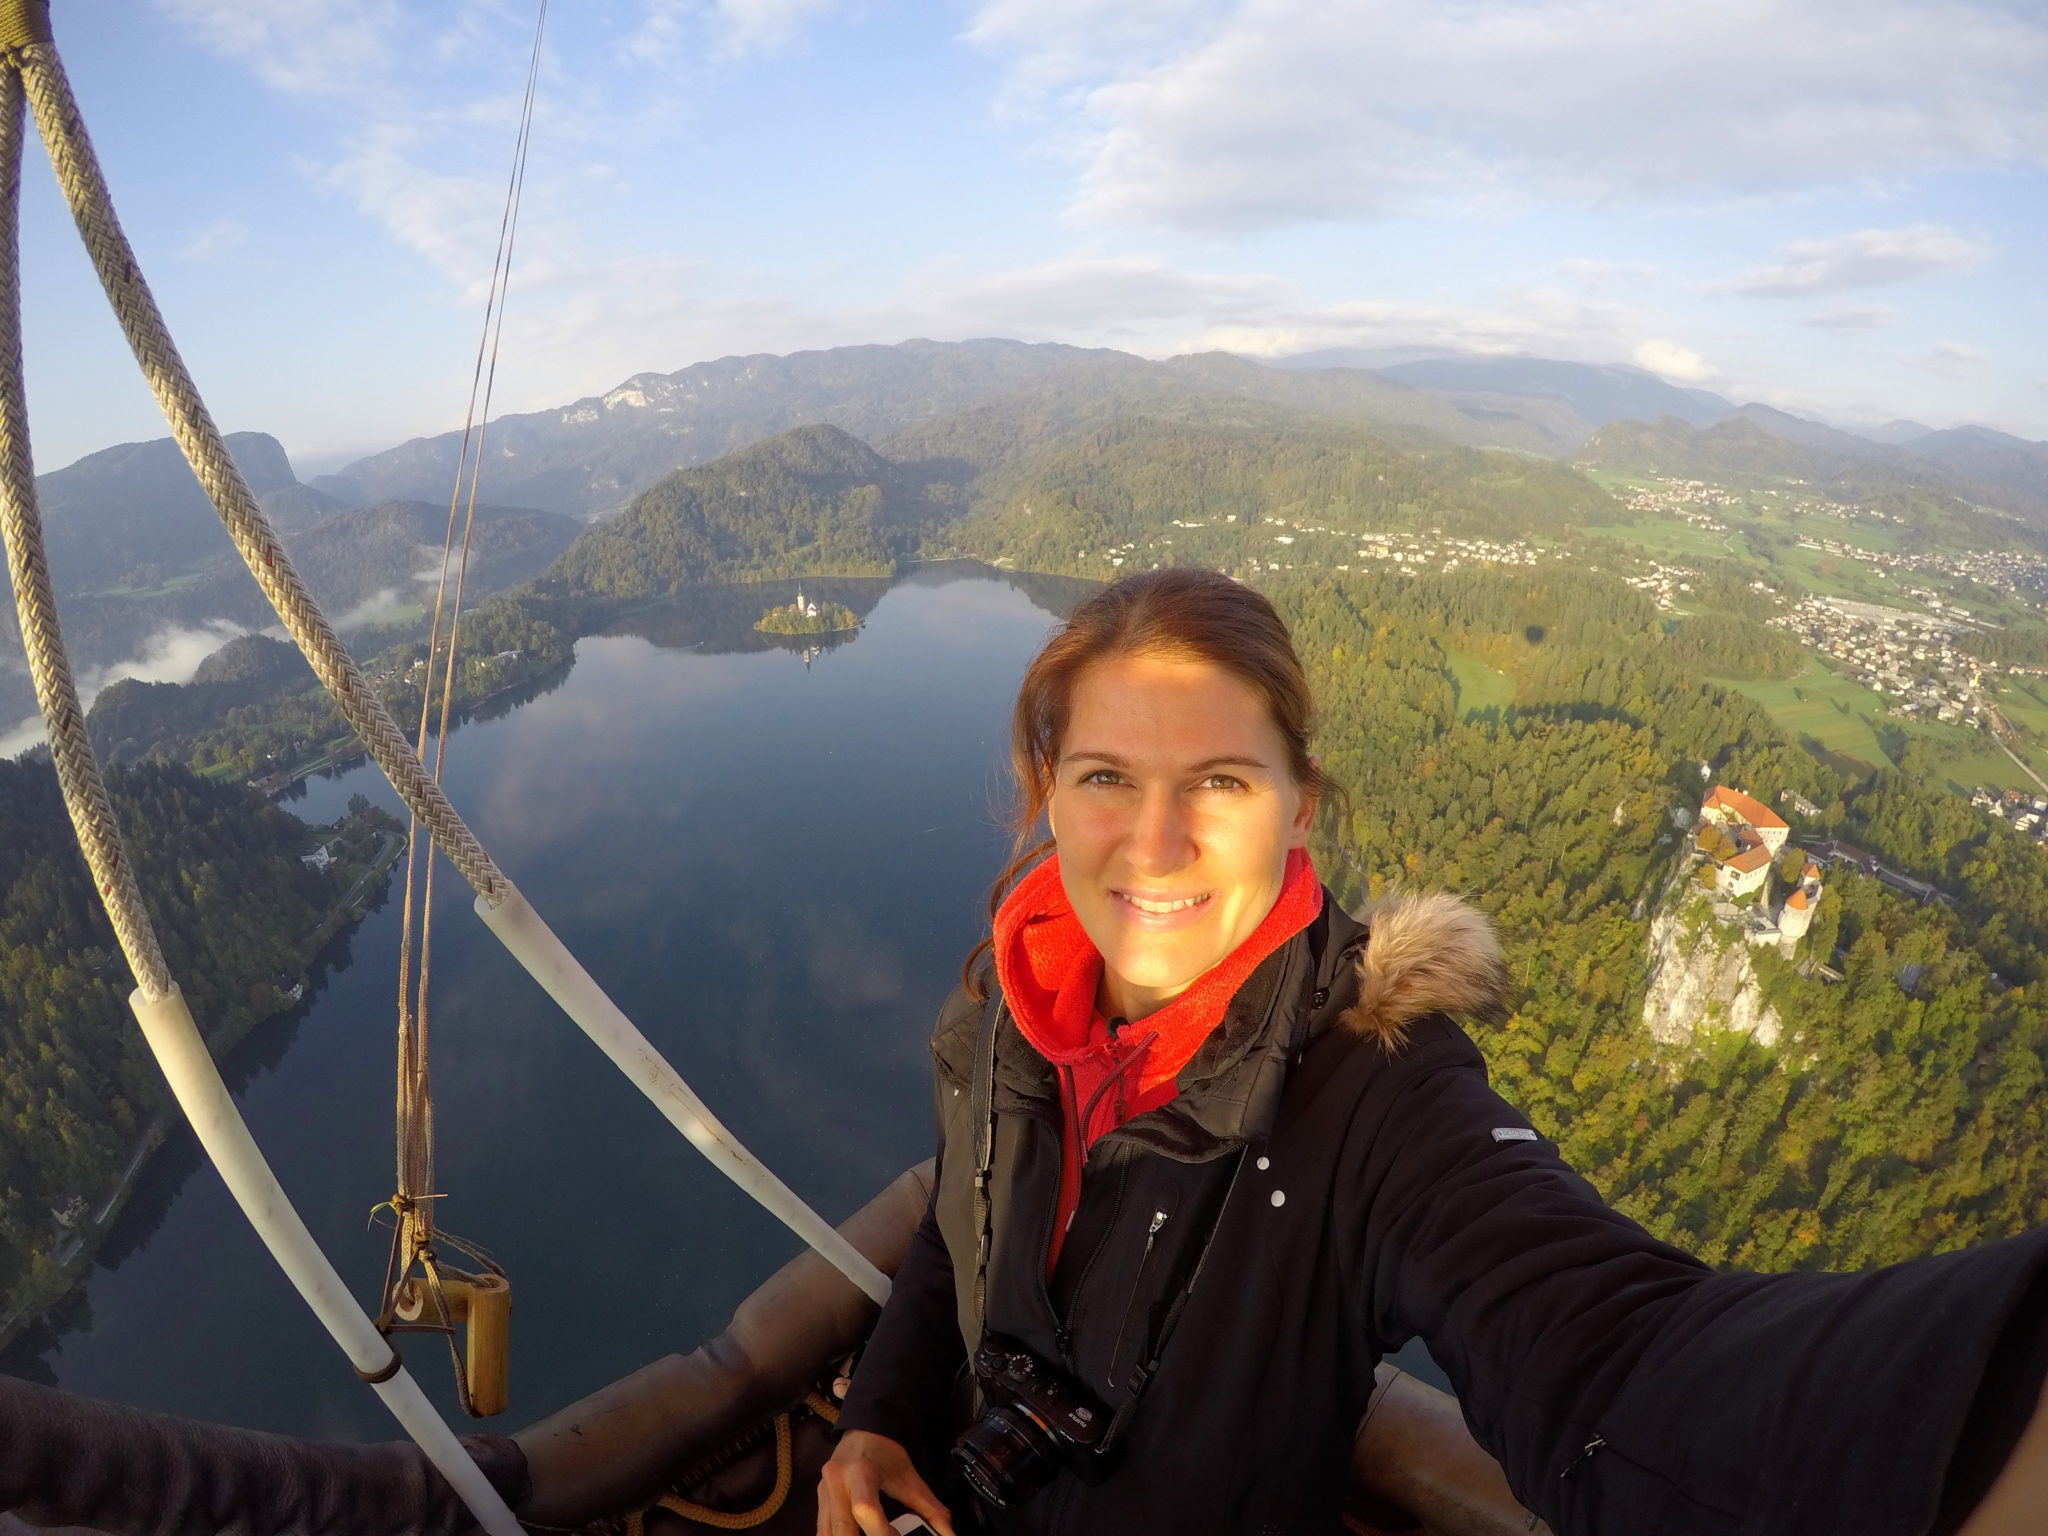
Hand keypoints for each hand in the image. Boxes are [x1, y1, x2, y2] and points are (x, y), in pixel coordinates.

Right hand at [817, 1429, 957, 1535]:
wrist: (864, 1432)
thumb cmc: (887, 1454)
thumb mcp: (910, 1478)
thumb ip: (931, 1509)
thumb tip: (949, 1534)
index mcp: (860, 1472)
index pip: (865, 1509)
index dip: (880, 1532)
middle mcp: (836, 1482)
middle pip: (842, 1528)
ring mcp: (823, 1492)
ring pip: (827, 1533)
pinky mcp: (819, 1501)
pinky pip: (823, 1530)